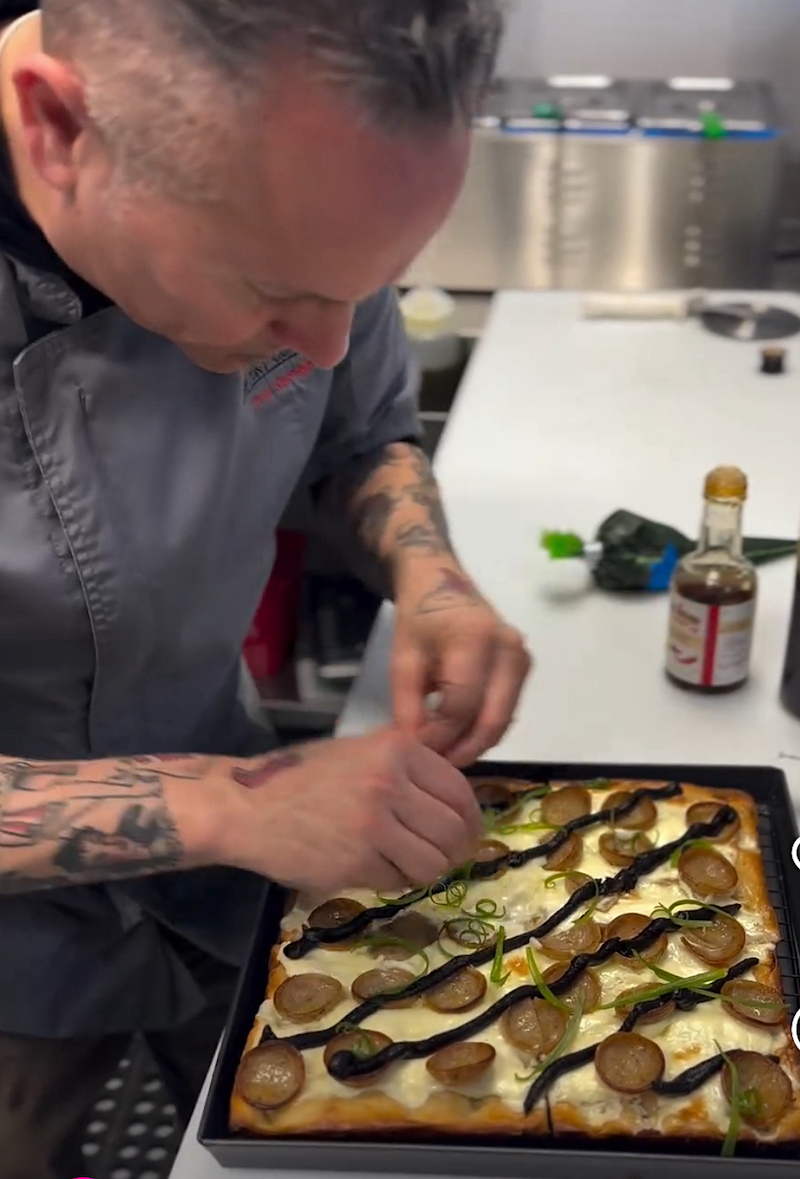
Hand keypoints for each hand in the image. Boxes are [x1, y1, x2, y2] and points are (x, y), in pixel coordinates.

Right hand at [219, 729, 481, 894]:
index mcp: (397, 749)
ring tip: (408, 866)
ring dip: (427, 870)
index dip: (469, 818)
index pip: (459, 790)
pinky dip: (395, 881)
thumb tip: (453, 800)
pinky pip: (400, 880)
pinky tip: (376, 869)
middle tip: (445, 859)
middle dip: (456, 851)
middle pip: (454, 830)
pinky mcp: (357, 860)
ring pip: (433, 861)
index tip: (465, 833)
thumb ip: (405, 768)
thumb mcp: (359, 752)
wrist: (246, 805)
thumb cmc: (301, 776)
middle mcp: (391, 782)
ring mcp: (375, 823)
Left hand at [391, 562, 531, 766]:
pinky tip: (460, 735)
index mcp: (476, 639)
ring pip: (504, 720)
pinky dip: (485, 728)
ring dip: (475, 743)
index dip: (440, 737)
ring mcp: (522, 658)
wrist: (440, 581)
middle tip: (436, 767)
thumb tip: (419, 753)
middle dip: (464, 749)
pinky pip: (507, 710)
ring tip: (445, 754)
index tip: (417, 753)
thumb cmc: (418, 617)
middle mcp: (509, 649)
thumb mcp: (403, 660)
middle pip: (492, 719)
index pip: (462, 706)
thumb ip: (409, 708)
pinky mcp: (524, 667)